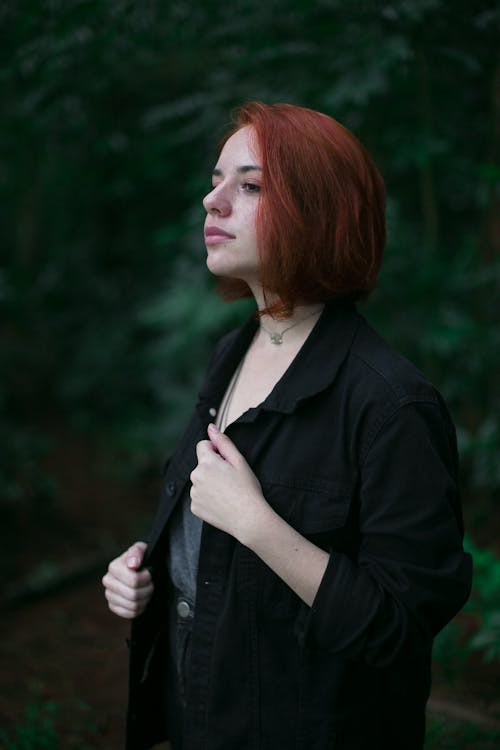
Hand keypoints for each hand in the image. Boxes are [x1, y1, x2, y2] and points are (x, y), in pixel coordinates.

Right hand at [102, 541, 153, 618]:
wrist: (138, 569)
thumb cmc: (141, 558)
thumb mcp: (142, 549)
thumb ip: (137, 552)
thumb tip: (133, 564)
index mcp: (113, 567)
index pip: (134, 581)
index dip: (146, 578)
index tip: (149, 573)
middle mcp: (108, 581)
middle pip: (134, 595)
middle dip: (147, 590)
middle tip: (150, 584)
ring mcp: (109, 595)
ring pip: (133, 606)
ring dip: (145, 599)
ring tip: (146, 591)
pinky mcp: (113, 606)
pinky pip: (130, 613)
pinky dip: (140, 608)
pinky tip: (141, 599)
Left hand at [190, 423, 266, 542]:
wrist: (248, 518)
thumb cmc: (247, 489)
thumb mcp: (239, 461)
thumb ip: (223, 442)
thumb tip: (210, 427)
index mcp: (206, 462)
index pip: (202, 445)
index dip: (215, 450)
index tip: (226, 461)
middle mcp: (195, 476)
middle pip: (201, 465)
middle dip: (212, 468)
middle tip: (230, 479)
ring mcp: (193, 493)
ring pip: (200, 481)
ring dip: (210, 483)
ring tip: (227, 493)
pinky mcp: (194, 508)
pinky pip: (199, 497)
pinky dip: (208, 498)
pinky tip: (221, 503)